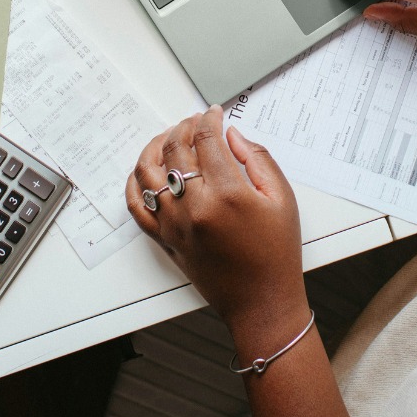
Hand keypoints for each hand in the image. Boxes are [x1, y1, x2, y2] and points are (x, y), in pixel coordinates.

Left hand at [126, 106, 306, 333]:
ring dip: (155, 146)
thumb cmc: (277, 253)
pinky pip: (136, 206)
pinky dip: (135, 183)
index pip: (206, 140)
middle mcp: (194, 207)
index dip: (209, 119)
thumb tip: (232, 135)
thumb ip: (257, 159)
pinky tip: (146, 171)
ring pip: (147, 172)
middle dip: (184, 126)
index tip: (214, 113)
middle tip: (196, 121)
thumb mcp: (282, 198)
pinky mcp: (164, 239)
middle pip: (175, 150)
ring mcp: (174, 224)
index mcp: (227, 194)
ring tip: (169, 138)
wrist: (262, 303)